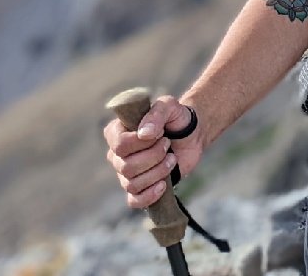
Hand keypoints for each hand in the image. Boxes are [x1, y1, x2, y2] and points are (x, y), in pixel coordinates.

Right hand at [102, 94, 204, 208]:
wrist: (191, 134)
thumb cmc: (175, 117)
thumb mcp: (168, 106)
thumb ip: (156, 114)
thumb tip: (144, 134)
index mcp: (117, 132)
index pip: (119, 145)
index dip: (140, 143)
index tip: (159, 133)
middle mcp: (117, 155)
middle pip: (127, 166)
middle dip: (154, 156)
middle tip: (167, 144)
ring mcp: (126, 173)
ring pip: (132, 184)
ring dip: (158, 171)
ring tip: (172, 158)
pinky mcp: (140, 188)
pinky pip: (134, 201)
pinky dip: (149, 195)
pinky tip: (164, 184)